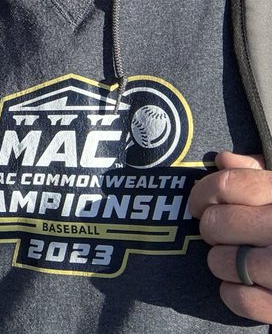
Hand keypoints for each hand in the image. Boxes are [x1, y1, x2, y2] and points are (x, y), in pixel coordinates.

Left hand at [189, 151, 271, 321]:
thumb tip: (223, 160)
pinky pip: (237, 298)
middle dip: (213, 229)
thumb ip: (259, 174)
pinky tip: (249, 285)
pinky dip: (234, 294)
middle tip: (225, 235)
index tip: (199, 204)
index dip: (203, 193)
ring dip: (221, 262)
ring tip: (240, 259)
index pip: (227, 184)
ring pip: (220, 262)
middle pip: (216, 223)